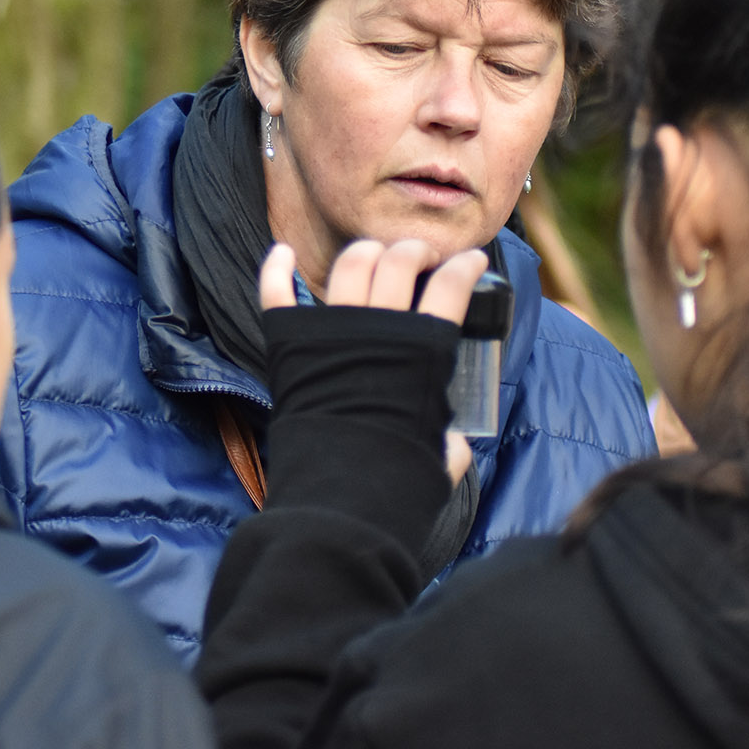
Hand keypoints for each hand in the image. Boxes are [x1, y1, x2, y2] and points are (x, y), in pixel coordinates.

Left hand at [260, 239, 487, 482]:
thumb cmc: (398, 479)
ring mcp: (330, 332)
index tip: (473, 262)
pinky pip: (277, 293)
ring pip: (351, 264)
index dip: (467, 267)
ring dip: (367, 252)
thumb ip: (449, 433)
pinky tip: (282, 252)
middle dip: (416, 251)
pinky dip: (276, 268)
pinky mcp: (289, 345)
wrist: (340, 497)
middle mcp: (377, 329)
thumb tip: (448, 437)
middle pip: (399, 262)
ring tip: (376, 256)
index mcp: (423, 350)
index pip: (451, 286)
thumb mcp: (445, 452)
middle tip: (422, 260)